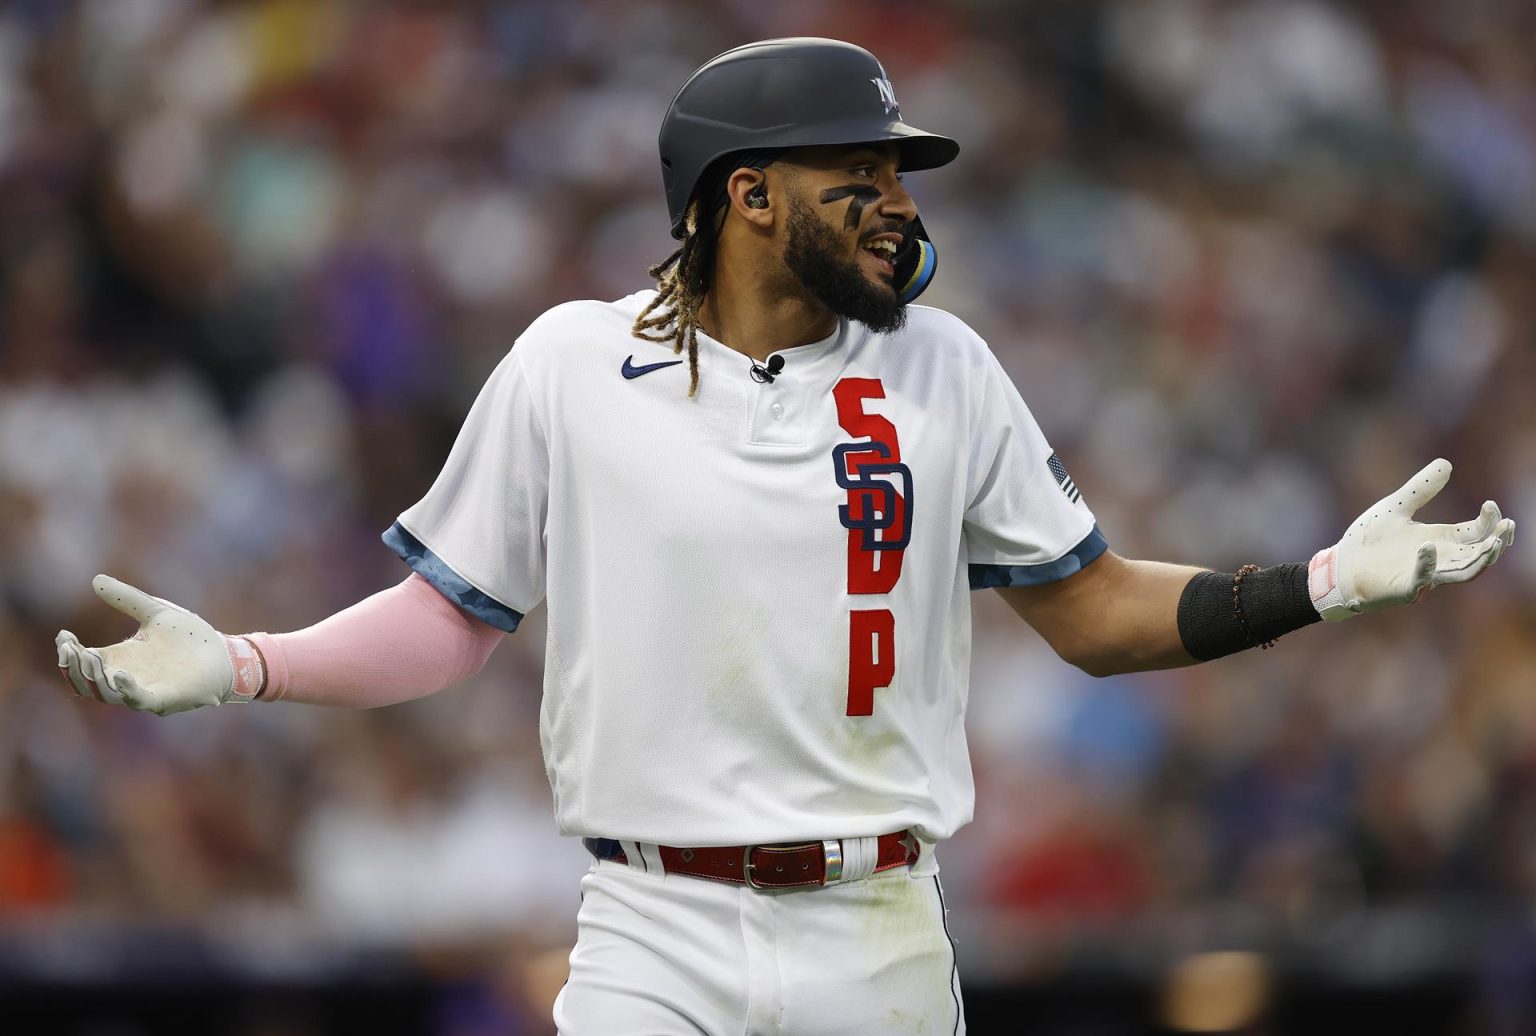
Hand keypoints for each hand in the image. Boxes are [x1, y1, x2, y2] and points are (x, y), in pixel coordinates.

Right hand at [55, 575, 262, 714]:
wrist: (226, 654)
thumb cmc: (190, 636)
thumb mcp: (156, 612)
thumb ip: (128, 599)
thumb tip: (97, 580)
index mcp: (121, 658)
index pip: (83, 661)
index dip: (69, 653)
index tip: (64, 636)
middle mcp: (127, 677)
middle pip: (87, 682)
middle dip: (75, 667)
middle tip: (71, 649)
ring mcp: (144, 690)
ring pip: (107, 694)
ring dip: (94, 678)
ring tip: (89, 657)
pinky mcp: (165, 700)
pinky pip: (138, 700)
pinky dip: (126, 690)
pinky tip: (120, 674)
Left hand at [1310, 459, 1515, 620]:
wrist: (1338, 566)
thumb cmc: (1367, 541)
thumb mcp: (1396, 508)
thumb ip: (1420, 489)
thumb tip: (1446, 462)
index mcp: (1438, 540)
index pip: (1474, 534)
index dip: (1489, 522)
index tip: (1491, 505)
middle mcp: (1437, 559)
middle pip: (1478, 555)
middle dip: (1497, 542)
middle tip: (1508, 527)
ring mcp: (1422, 576)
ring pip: (1463, 572)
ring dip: (1480, 560)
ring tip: (1493, 544)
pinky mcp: (1402, 590)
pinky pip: (1421, 581)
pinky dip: (1427, 566)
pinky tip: (1428, 546)